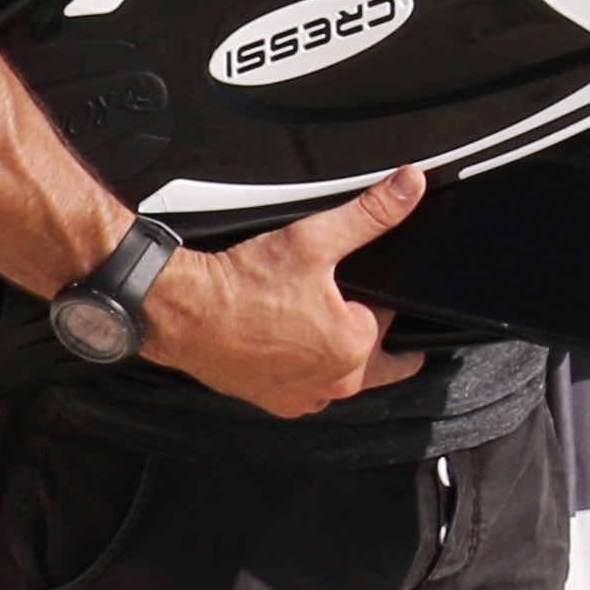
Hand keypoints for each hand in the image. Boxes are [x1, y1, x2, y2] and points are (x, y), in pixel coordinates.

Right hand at [135, 168, 432, 417]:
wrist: (180, 312)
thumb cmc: (240, 285)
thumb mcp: (314, 239)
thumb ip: (371, 213)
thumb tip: (408, 188)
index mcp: (355, 346)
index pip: (388, 315)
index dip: (375, 293)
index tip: (351, 281)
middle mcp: (334, 382)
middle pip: (377, 353)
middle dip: (370, 329)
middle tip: (346, 304)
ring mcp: (303, 397)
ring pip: (343, 373)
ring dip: (338, 352)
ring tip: (316, 321)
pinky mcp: (275, 402)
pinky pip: (308, 386)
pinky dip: (306, 368)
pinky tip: (291, 343)